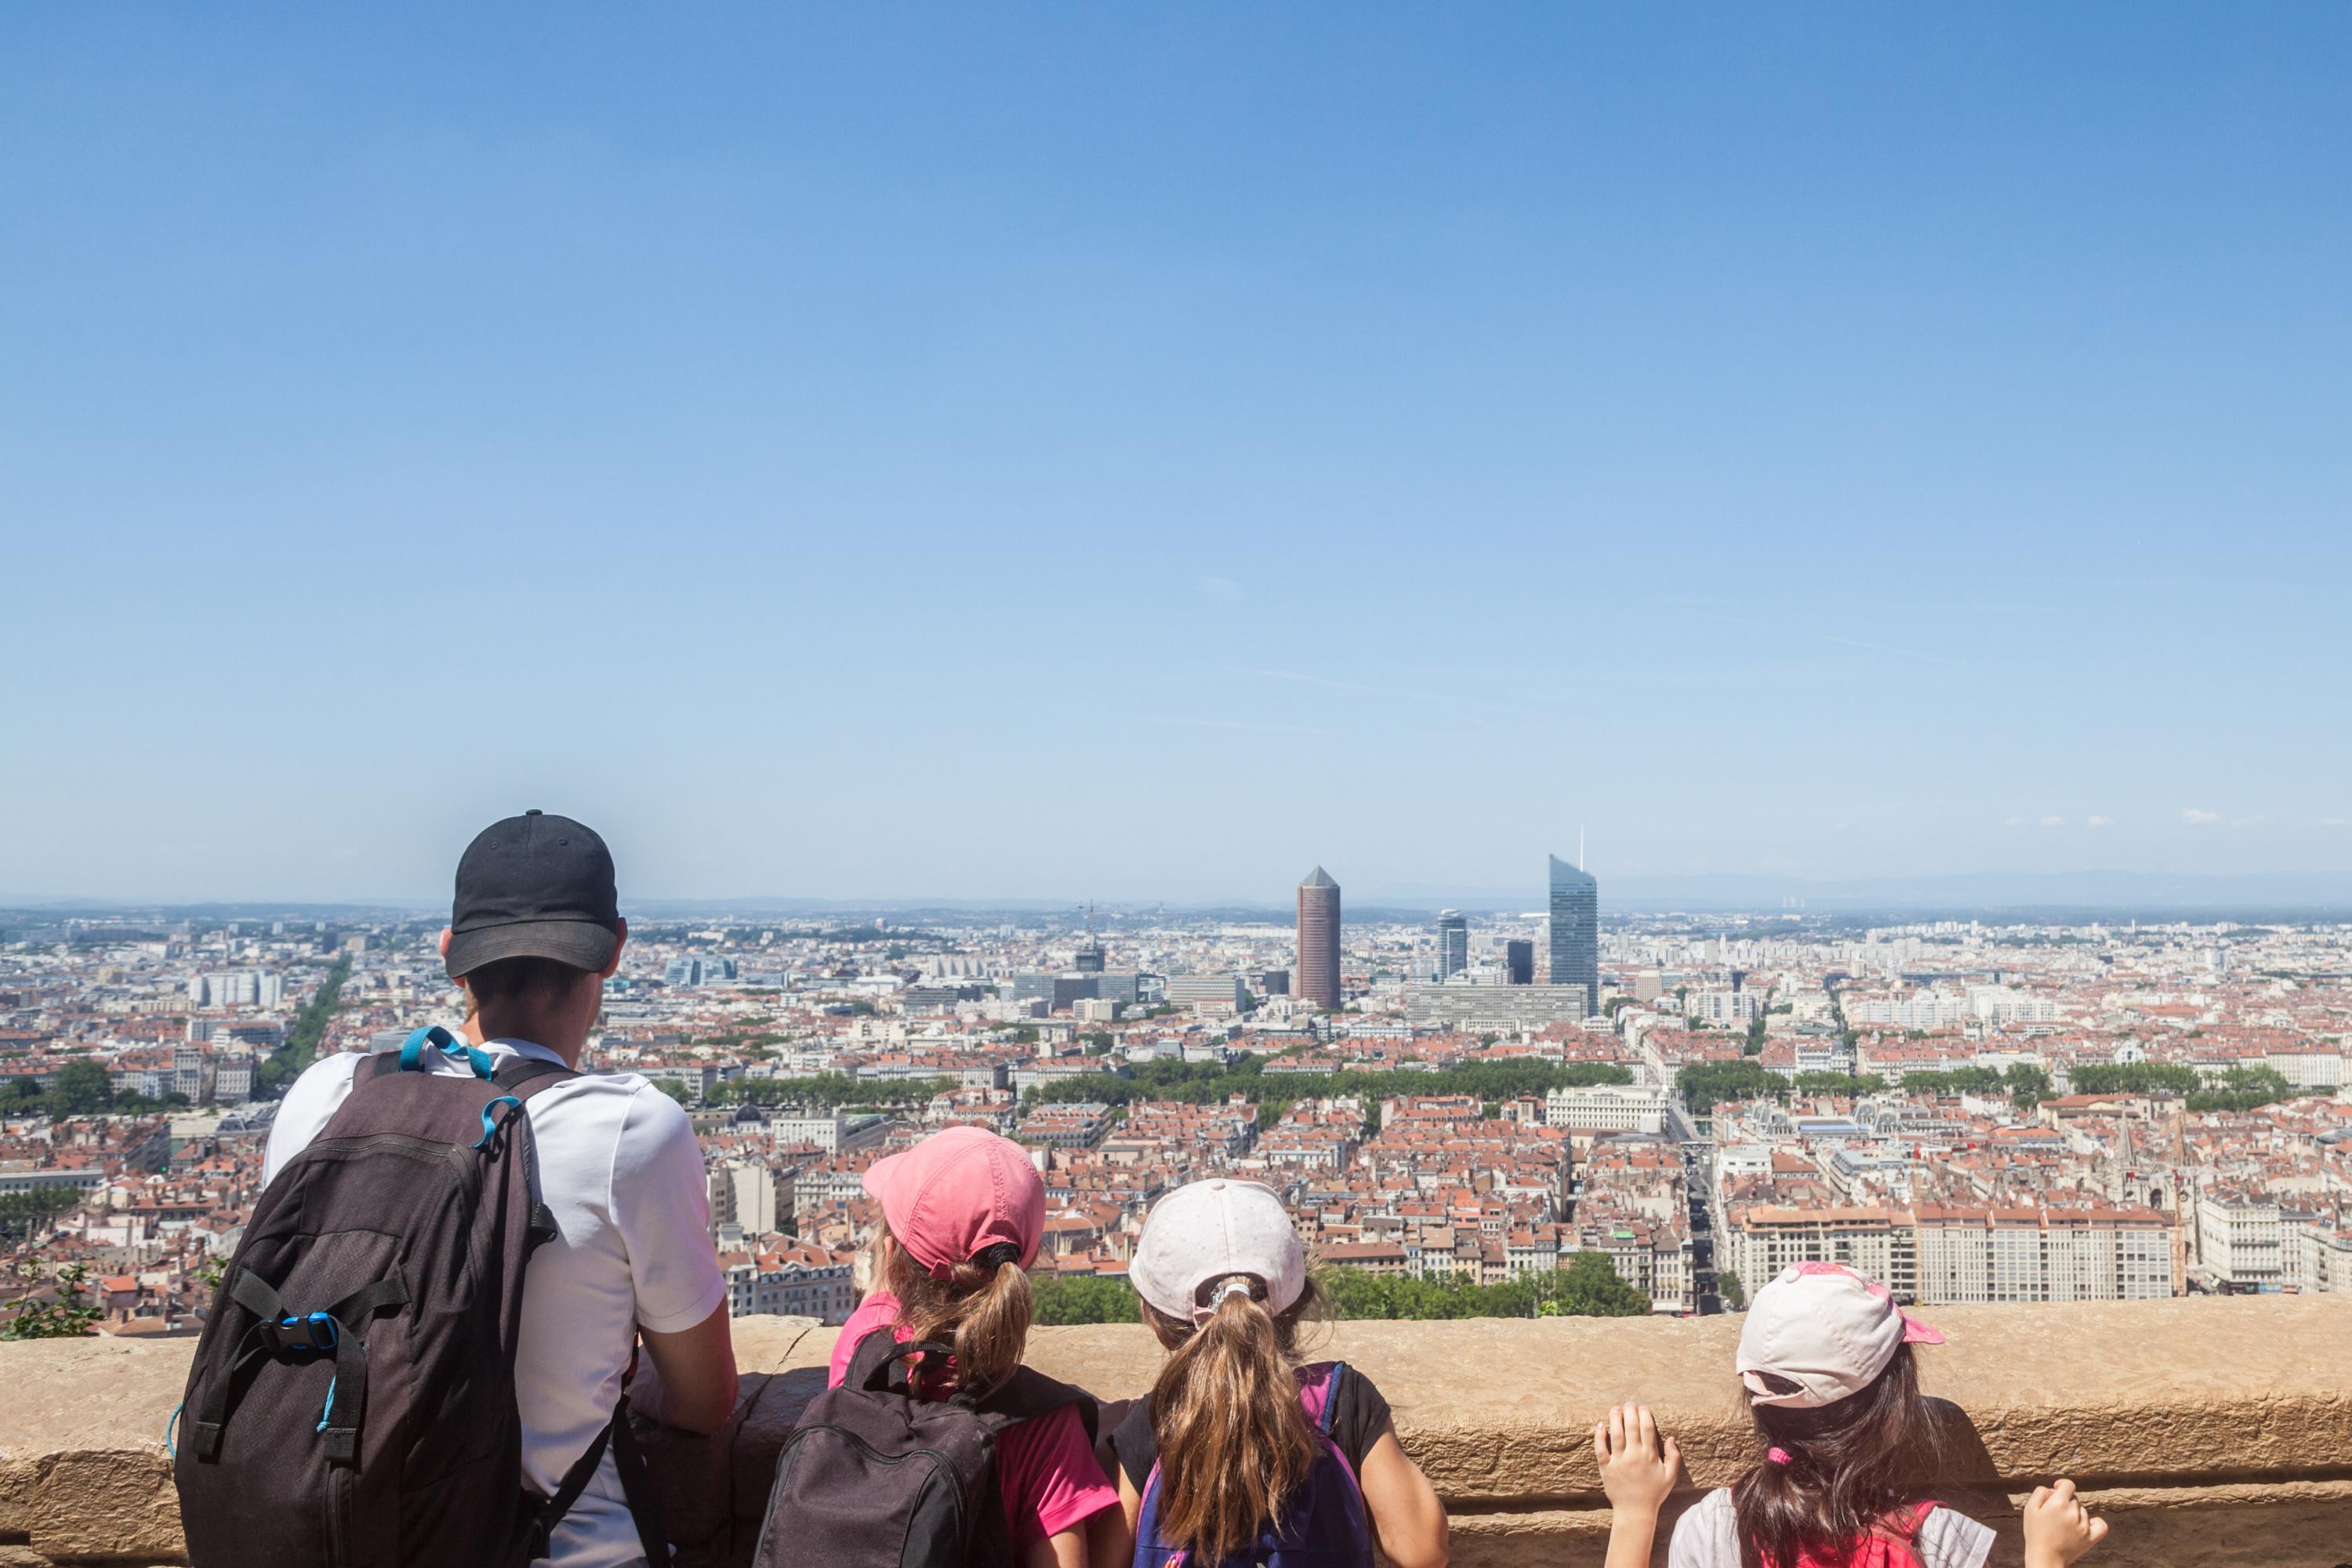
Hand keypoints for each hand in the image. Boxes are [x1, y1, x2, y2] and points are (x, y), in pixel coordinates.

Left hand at [1594, 1403, 1679, 1518]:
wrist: (1635, 1511)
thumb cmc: (1654, 1493)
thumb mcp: (1670, 1477)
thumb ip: (1674, 1457)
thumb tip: (1671, 1438)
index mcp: (1650, 1456)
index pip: (1647, 1428)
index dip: (1645, 1414)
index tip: (1643, 1407)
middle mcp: (1634, 1456)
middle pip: (1631, 1426)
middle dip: (1630, 1411)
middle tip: (1629, 1403)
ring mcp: (1619, 1461)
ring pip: (1616, 1434)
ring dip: (1615, 1418)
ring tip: (1615, 1408)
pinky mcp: (1606, 1468)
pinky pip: (1601, 1449)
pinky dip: (1599, 1437)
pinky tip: (1600, 1425)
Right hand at [2022, 1478, 2106, 1565]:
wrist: (2045, 1557)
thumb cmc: (2035, 1533)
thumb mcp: (2030, 1509)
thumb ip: (2041, 1492)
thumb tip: (2054, 1490)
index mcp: (2059, 1503)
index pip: (2068, 1484)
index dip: (2062, 1485)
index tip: (2057, 1490)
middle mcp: (2073, 1513)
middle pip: (2074, 1499)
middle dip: (2064, 1502)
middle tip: (2054, 1515)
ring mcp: (2084, 1526)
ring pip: (2083, 1511)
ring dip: (2075, 1514)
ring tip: (2063, 1525)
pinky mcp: (2091, 1538)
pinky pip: (2101, 1524)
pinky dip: (2095, 1522)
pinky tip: (2086, 1524)